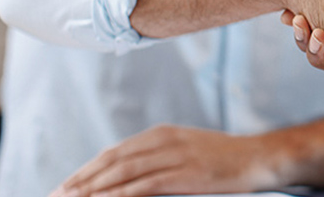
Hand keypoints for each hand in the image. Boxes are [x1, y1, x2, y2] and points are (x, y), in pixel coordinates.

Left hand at [50, 125, 282, 196]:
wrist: (260, 157)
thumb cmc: (225, 158)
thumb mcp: (189, 149)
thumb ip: (159, 157)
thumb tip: (127, 176)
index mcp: (162, 134)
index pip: (113, 153)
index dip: (85, 171)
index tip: (63, 188)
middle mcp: (165, 141)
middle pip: (112, 161)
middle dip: (80, 182)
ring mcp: (176, 157)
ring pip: (123, 173)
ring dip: (93, 190)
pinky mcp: (186, 174)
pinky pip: (145, 186)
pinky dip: (120, 195)